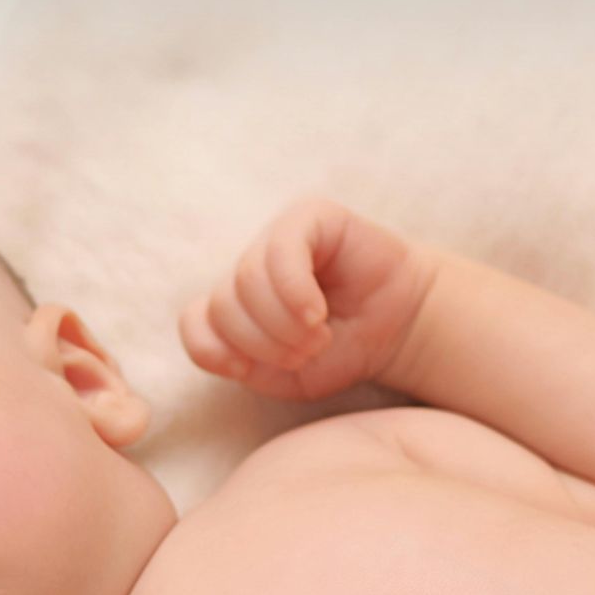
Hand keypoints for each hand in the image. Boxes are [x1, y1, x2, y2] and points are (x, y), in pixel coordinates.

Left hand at [179, 197, 436, 401]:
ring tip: (318, 336)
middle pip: (220, 305)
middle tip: (306, 353)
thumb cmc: (340, 352)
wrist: (400, 330)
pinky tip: (317, 313)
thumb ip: (242, 365)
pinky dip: (295, 291)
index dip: (216, 352)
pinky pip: (281, 250)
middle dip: (262, 342)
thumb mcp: (284, 378)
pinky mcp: (308, 217)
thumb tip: (224, 349)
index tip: (250, 370)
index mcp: (233, 306)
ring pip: (245, 280)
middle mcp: (247, 269)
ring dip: (282, 323)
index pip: (193, 324)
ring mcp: (274, 239)